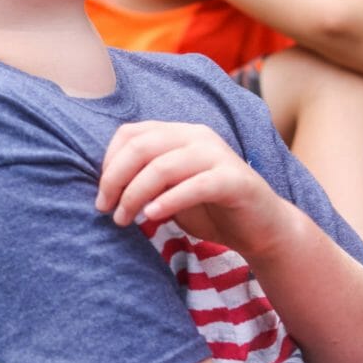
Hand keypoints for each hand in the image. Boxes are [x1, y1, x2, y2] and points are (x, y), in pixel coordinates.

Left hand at [95, 121, 287, 257]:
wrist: (261, 229)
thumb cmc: (208, 208)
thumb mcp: (168, 189)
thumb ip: (143, 179)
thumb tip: (103, 186)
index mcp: (177, 133)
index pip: (130, 133)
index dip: (108, 162)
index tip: (101, 193)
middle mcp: (196, 136)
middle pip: (141, 147)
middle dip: (115, 179)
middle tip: (105, 209)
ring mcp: (217, 155)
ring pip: (162, 167)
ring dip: (135, 195)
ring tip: (124, 220)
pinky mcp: (234, 179)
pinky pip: (194, 186)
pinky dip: (168, 201)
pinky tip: (152, 217)